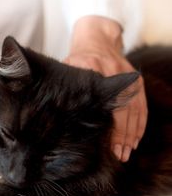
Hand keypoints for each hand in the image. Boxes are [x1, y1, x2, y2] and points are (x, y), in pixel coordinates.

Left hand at [64, 16, 147, 161]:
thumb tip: (53, 113)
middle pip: (123, 111)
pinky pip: (142, 106)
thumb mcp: (67, 69)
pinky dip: (140, 125)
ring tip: (125, 153)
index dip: (109, 128)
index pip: (105, 106)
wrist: (97, 39)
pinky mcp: (136, 81)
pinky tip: (135, 140)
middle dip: (122, 136)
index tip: (108, 146)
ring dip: (132, 135)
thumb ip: (64, 88)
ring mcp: (129, 77)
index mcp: (94, 70)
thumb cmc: (77, 60)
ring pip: (135, 111)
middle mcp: (115, 73)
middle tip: (118, 156)